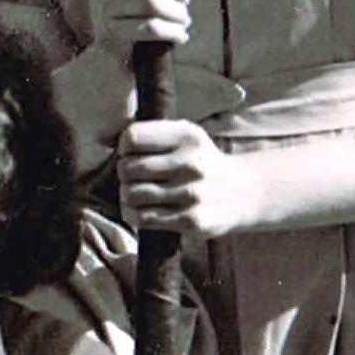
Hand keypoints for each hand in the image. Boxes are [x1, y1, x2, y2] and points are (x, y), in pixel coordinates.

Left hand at [113, 116, 240, 238]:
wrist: (244, 192)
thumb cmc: (202, 162)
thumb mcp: (186, 137)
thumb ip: (152, 135)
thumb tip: (109, 142)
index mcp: (187, 136)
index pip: (132, 137)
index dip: (124, 148)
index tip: (132, 154)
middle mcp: (191, 163)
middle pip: (127, 168)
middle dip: (124, 174)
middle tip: (134, 178)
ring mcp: (192, 193)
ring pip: (132, 194)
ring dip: (127, 196)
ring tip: (136, 194)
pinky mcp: (192, 220)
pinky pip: (144, 218)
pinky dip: (134, 215)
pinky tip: (141, 210)